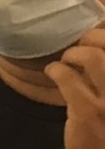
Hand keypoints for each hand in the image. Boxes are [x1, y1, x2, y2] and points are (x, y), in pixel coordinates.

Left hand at [45, 29, 104, 148]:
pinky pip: (67, 78)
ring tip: (66, 60)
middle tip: (78, 46)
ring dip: (73, 54)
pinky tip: (53, 72)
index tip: (95, 38)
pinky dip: (56, 70)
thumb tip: (95, 48)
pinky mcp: (88, 111)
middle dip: (90, 38)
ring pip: (92, 57)